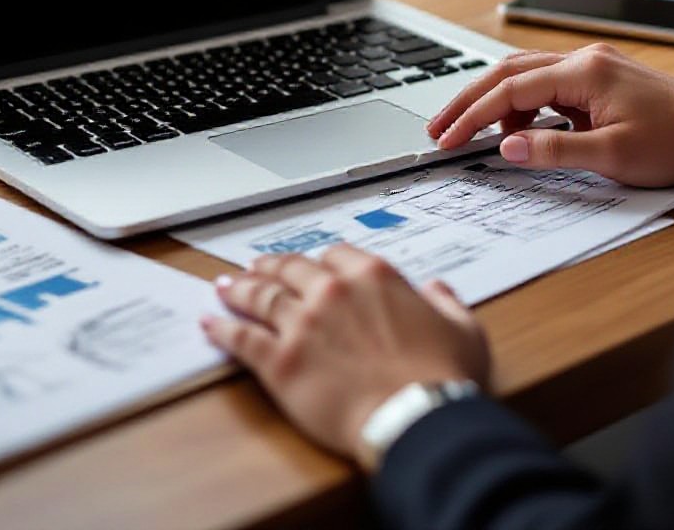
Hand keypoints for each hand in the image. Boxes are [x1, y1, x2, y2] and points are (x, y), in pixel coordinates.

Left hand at [201, 244, 489, 466]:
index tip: (313, 266)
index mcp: (373, 276)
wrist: (417, 418)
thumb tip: (439, 289)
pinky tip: (210, 322)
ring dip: (240, 289)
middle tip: (256, 267)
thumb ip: (447, 302)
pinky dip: (223, 328)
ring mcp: (303, 323)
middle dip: (272, 266)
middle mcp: (332, 291)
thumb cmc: (442, 379)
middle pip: (291, 268)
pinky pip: (243, 338)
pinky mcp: (281, 360)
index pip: (335, 254)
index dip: (321, 261)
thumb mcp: (463, 330)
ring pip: (261, 295)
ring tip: (225, 286)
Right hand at [428, 43, 673, 186]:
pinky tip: (518, 130)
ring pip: (522, 74)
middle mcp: (581, 60)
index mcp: (583, 73)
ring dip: (492, 101)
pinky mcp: (594, 78)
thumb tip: (506, 147)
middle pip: (506, 72)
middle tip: (439, 127)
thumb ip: (554, 150)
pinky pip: (543, 84)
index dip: (473, 115)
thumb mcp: (612, 156)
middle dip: (468, 100)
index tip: (447, 138)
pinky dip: (521, 105)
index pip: (510, 90)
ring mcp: (588, 66)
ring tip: (472, 133)